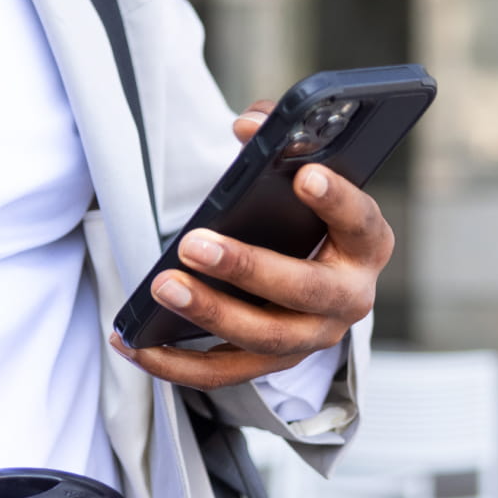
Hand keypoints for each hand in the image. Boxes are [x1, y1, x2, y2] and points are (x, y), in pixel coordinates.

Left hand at [109, 99, 392, 389]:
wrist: (318, 273)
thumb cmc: (306, 216)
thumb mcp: (305, 175)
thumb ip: (280, 139)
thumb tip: (248, 124)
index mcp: (366, 244)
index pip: (360, 221)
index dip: (337, 200)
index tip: (305, 175)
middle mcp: (348, 298)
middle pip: (303, 290)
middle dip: (247, 268)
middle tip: (195, 244)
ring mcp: (311, 337)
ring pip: (263, 338)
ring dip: (209, 313)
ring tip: (162, 286)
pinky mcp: (271, 363)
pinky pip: (223, 373)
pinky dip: (174, 363)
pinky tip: (132, 340)